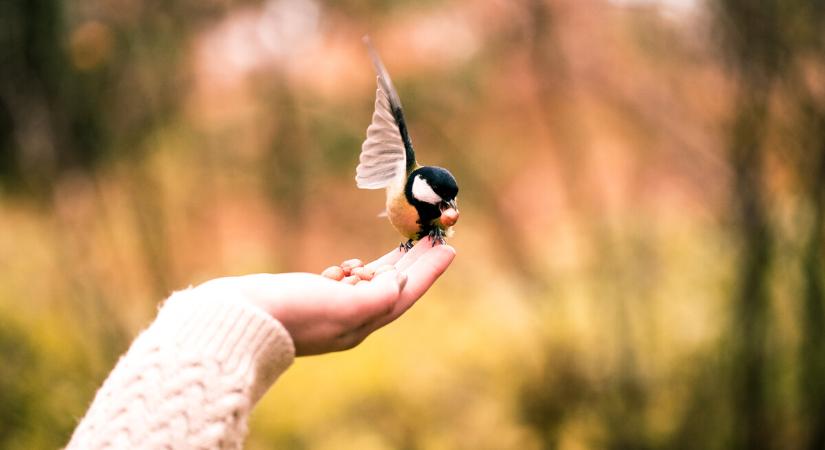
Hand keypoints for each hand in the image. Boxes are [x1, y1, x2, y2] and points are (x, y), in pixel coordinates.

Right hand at [195, 238, 454, 355]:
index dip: (429, 271)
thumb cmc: (288, 311)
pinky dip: (353, 271)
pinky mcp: (310, 299)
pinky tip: (352, 264)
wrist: (238, 316)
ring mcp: (329, 309)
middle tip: (435, 237)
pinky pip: (342, 284)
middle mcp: (350, 319)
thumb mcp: (338, 307)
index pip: (404, 294)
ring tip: (406, 244)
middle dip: (415, 262)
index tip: (450, 248)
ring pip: (369, 284)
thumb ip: (374, 298)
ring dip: (388, 263)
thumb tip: (397, 287)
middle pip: (392, 286)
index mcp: (360, 323)